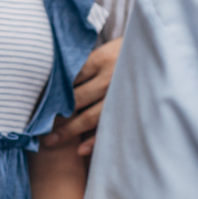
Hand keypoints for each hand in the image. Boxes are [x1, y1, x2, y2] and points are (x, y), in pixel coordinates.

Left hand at [44, 38, 121, 158]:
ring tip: (51, 141)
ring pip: (91, 116)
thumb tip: (56, 77)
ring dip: (70, 130)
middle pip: (77, 99)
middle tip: (37, 128)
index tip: (39, 105)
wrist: (159, 53)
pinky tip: (80, 149)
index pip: (70, 78)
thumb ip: (85, 62)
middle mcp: (110, 78)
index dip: (53, 93)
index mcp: (101, 59)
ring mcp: (121, 95)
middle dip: (57, 114)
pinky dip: (95, 139)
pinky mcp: (131, 108)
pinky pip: (110, 126)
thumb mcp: (106, 49)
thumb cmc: (126, 52)